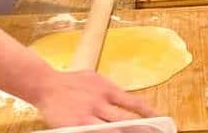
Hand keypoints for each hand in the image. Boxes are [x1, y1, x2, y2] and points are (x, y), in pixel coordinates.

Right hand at [33, 69, 157, 126]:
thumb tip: (127, 100)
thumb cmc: (72, 82)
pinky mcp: (76, 125)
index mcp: (107, 89)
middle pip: (126, 120)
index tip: (161, 120)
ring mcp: (88, 115)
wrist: (46, 84)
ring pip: (112, 130)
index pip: (134, 103)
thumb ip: (110, 91)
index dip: (149, 113)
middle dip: (143, 130)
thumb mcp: (95, 79)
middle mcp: (100, 102)